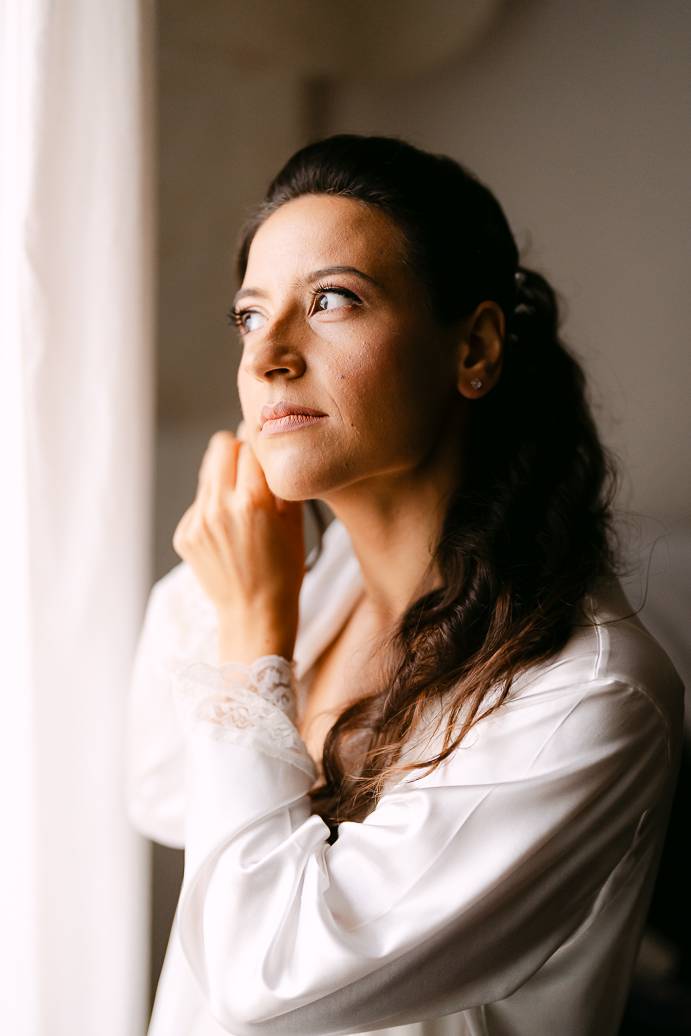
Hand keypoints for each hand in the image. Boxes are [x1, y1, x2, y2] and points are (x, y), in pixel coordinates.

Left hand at [172, 429, 304, 661]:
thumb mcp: (295, 523)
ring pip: (208, 473)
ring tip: (243, 507)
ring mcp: (197, 522)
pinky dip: (213, 507)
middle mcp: (219, 507)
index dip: (262, 447)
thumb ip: (281, 482)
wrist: (254, 614)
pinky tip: (229, 532)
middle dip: (238, 452)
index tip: (269, 455)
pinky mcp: (184, 534)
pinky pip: (199, 502)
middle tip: (252, 472)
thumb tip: (271, 450)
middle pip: (221, 447)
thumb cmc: (283, 570)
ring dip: (225, 479)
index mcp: (252, 501)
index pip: (249, 444)